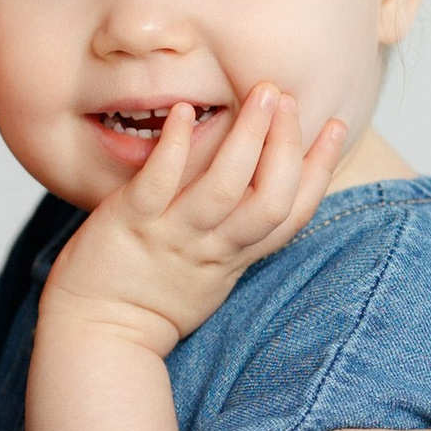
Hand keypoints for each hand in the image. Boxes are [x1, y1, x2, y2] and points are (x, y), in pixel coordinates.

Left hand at [41, 87, 346, 354]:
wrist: (95, 337)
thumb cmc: (147, 300)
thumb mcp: (206, 275)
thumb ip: (231, 236)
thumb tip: (252, 187)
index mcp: (233, 259)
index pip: (291, 216)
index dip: (319, 171)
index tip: (336, 127)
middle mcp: (210, 249)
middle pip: (269, 200)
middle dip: (288, 146)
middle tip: (290, 99)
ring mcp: (171, 236)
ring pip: (224, 189)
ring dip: (248, 137)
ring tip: (263, 94)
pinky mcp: (130, 224)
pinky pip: (159, 182)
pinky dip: (177, 146)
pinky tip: (187, 112)